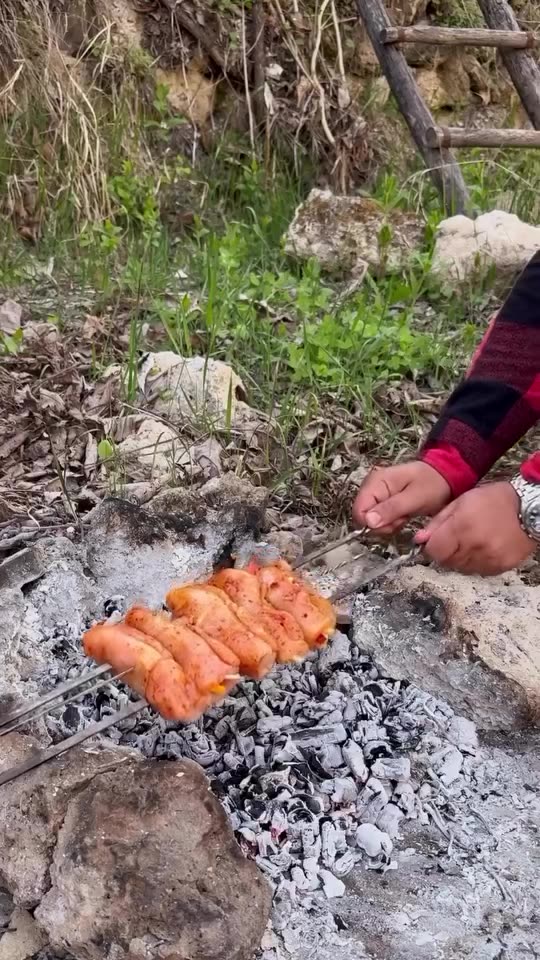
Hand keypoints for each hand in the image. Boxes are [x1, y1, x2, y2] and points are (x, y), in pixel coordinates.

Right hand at [352, 461, 451, 533]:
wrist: (444, 478)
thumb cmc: (432, 484)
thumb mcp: (414, 498)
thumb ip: (391, 509)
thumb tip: (368, 522)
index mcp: (375, 481)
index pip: (359, 511)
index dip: (374, 523)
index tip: (394, 521)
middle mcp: (371, 487)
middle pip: (363, 517)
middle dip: (383, 524)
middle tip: (402, 517)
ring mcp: (375, 494)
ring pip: (371, 521)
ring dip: (388, 523)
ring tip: (405, 515)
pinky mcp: (381, 501)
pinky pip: (379, 519)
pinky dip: (391, 522)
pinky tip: (403, 515)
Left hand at [415, 481, 534, 574]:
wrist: (529, 508)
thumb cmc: (494, 500)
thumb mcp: (461, 502)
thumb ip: (438, 522)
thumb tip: (419, 540)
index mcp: (462, 526)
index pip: (433, 551)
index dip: (431, 546)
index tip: (436, 540)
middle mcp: (475, 546)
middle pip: (445, 561)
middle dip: (446, 551)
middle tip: (457, 537)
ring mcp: (489, 559)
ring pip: (461, 568)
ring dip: (460, 558)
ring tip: (472, 540)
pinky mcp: (500, 567)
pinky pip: (478, 571)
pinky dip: (476, 562)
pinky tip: (484, 547)